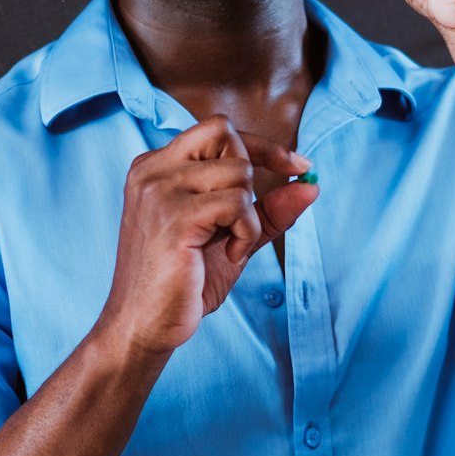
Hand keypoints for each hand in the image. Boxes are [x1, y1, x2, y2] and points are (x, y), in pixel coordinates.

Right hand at [99, 116, 318, 356]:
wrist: (143, 326)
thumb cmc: (182, 283)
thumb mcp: (231, 237)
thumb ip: (266, 209)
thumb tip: (311, 185)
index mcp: (156, 167)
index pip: (216, 129)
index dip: (262, 145)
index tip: (298, 166)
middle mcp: (152, 170)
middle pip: (227, 137)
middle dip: (253, 178)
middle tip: (243, 222)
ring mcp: (160, 190)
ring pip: (238, 172)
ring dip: (249, 214)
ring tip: (230, 245)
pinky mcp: (175, 217)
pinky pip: (237, 204)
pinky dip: (246, 232)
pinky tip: (229, 255)